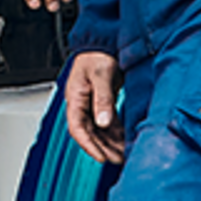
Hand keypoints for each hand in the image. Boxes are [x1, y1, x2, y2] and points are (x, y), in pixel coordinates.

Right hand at [63, 50, 123, 164]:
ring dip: (110, 142)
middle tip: (117, 160)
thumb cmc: (98, 53)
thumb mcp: (100, 75)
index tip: (101, 158)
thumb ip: (102, 99)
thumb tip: (102, 122)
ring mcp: (92, 103)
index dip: (88, 145)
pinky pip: (108, 122)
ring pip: (99, 129)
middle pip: (89, 133)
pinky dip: (116, 132)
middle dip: (102, 148)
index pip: (77, 128)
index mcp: (75, 97)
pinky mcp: (103, 101)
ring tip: (123, 154)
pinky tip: (125, 139)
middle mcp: (82, 103)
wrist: (104, 40)